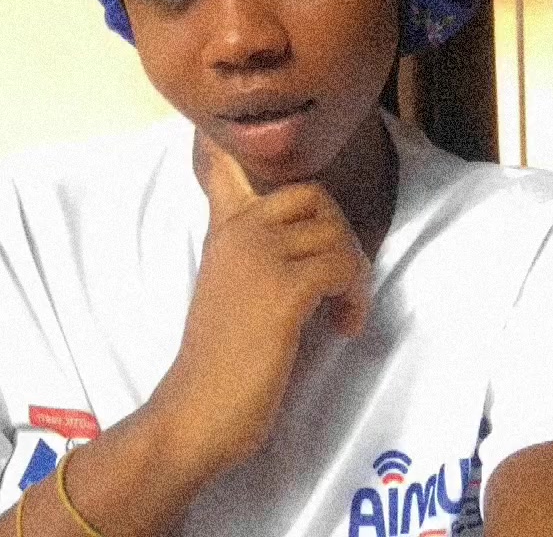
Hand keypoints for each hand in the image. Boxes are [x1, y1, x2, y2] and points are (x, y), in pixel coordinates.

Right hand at [153, 130, 371, 477]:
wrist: (198, 411)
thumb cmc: (220, 361)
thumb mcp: (229, 288)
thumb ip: (251, 253)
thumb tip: (299, 243)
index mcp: (226, 229)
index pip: (226, 162)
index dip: (239, 145)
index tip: (228, 141)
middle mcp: (241, 231)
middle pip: (314, 194)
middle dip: (342, 235)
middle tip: (339, 282)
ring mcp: (261, 256)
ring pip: (337, 233)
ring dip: (354, 275)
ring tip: (342, 312)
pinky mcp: (283, 289)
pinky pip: (342, 266)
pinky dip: (355, 297)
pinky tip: (342, 325)